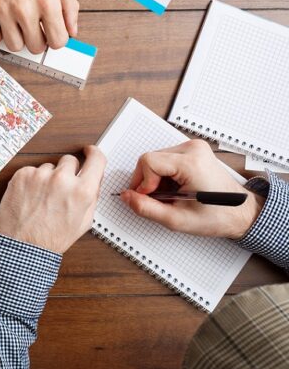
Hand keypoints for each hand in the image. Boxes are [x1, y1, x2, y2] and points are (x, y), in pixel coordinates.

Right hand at [0, 0, 77, 52]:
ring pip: (14, 46)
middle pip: (36, 47)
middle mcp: (25, 8)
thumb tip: (73, 30)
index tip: (51, 33)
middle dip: (38, 40)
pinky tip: (2, 23)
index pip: (58, 40)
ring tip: (18, 25)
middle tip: (35, 28)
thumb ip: (69, 4)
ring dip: (18, 39)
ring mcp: (2, 10)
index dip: (57, 39)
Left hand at [0, 146, 106, 253]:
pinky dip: (31, 180)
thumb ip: (91, 196)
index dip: (94, 153)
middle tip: (59, 188)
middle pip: (70, 160)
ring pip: (49, 166)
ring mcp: (40, 175)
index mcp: (82, 191)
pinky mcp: (22, 174)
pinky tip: (30, 197)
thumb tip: (93, 176)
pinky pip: (31, 170)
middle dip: (67, 171)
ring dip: (47, 178)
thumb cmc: (53, 237)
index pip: (96, 159)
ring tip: (42, 198)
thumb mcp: (84, 221)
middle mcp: (62, 179)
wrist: (23, 245)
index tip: (89, 151)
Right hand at [121, 140, 262, 238]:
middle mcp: (193, 149)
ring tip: (170, 195)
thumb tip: (126, 196)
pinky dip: (163, 175)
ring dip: (155, 179)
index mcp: (192, 163)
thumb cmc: (216, 216)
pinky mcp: (193, 151)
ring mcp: (194, 148)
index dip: (143, 182)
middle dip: (148, 181)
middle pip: (150, 159)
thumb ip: (146, 208)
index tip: (151, 197)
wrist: (240, 213)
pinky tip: (175, 188)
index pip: (148, 161)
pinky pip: (165, 159)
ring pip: (155, 159)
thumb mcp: (176, 220)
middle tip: (160, 199)